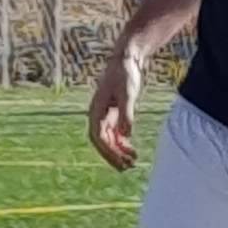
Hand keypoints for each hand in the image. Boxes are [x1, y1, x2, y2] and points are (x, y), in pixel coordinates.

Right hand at [87, 54, 141, 171]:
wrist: (126, 60)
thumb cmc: (124, 74)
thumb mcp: (128, 94)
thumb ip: (126, 114)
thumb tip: (125, 134)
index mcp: (96, 111)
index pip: (98, 137)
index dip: (108, 151)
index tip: (120, 161)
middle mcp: (98, 115)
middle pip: (102, 142)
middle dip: (112, 156)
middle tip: (126, 168)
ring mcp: (106, 115)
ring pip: (109, 139)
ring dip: (118, 152)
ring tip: (131, 163)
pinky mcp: (114, 113)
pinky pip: (115, 133)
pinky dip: (122, 143)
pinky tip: (132, 151)